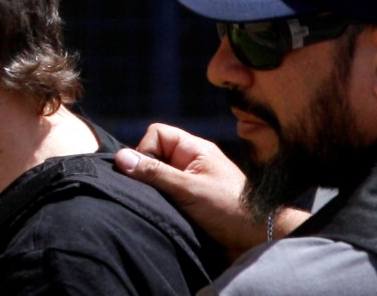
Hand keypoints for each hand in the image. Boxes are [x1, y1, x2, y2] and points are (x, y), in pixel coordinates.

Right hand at [115, 123, 269, 259]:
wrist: (257, 241)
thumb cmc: (229, 209)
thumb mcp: (188, 188)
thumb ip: (154, 172)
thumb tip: (120, 157)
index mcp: (194, 149)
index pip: (156, 134)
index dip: (146, 150)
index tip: (147, 174)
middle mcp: (190, 162)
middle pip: (153, 155)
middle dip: (146, 174)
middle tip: (152, 193)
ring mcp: (188, 181)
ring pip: (156, 177)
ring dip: (153, 191)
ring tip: (160, 207)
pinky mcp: (188, 202)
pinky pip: (163, 195)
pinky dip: (159, 203)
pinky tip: (162, 215)